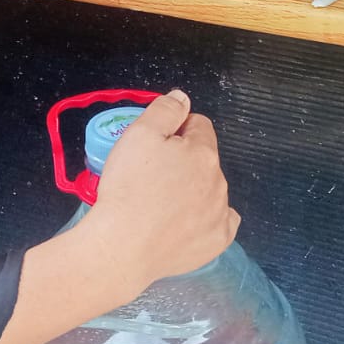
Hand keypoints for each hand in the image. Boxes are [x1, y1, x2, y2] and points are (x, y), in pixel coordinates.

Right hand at [0, 91, 239, 343]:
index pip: (199, 125)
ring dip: (193, 187)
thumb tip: (183, 98)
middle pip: (204, 158)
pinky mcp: (217, 242)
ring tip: (161, 201)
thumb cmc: (129, 186)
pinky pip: (221, 221)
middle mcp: (219, 181)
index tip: (155, 143)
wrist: (123, 246)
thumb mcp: (138, 134)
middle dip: (184, 159)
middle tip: (152, 173)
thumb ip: (164, 110)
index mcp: (203, 152)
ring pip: (210, 189)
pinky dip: (207, 217)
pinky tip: (187, 222)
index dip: (177, 128)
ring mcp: (220, 214)